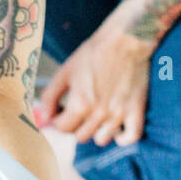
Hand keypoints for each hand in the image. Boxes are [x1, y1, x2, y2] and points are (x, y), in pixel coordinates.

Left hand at [36, 26, 153, 145]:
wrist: (125, 40)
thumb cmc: (93, 53)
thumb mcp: (65, 71)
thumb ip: (50, 97)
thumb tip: (45, 117)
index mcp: (80, 104)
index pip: (63, 129)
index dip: (59, 120)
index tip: (62, 111)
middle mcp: (98, 114)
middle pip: (80, 136)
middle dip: (75, 125)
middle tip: (78, 111)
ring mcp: (118, 115)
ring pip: (102, 139)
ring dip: (96, 131)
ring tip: (96, 116)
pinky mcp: (135, 111)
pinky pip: (130, 138)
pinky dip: (122, 138)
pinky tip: (115, 128)